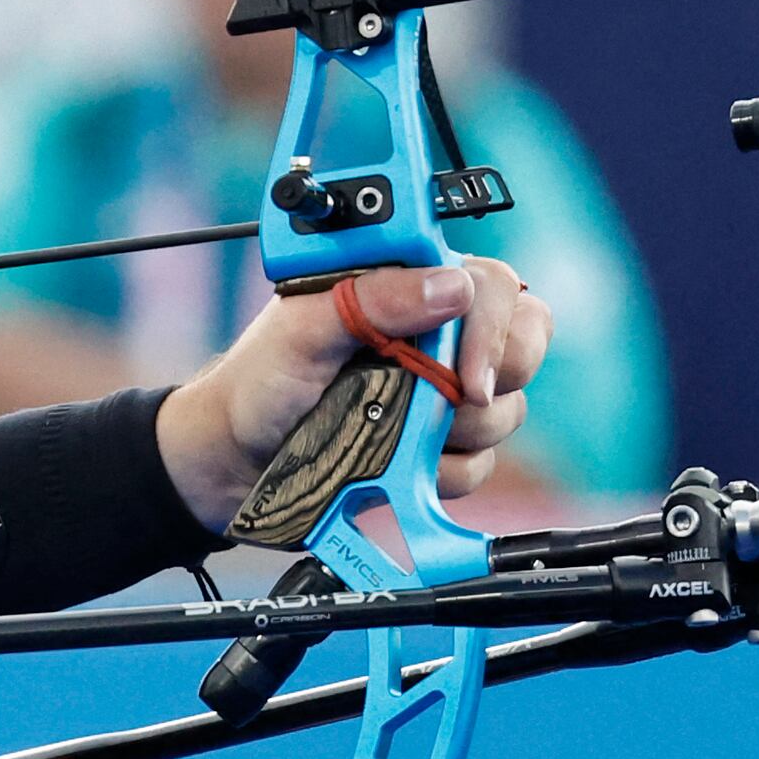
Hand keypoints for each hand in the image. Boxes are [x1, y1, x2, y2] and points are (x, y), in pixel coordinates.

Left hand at [153, 258, 553, 537]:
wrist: (235, 463)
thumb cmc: (260, 381)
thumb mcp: (301, 330)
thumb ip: (371, 298)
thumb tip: (449, 286)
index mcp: (408, 288)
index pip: (491, 286)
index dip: (494, 327)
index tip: (467, 376)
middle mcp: (439, 336)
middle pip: (523, 342)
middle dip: (491, 379)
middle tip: (449, 402)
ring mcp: (444, 395)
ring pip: (506, 410)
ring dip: (456, 433)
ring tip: (392, 431)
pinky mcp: (443, 450)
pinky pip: (480, 465)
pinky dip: (441, 472)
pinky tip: (394, 465)